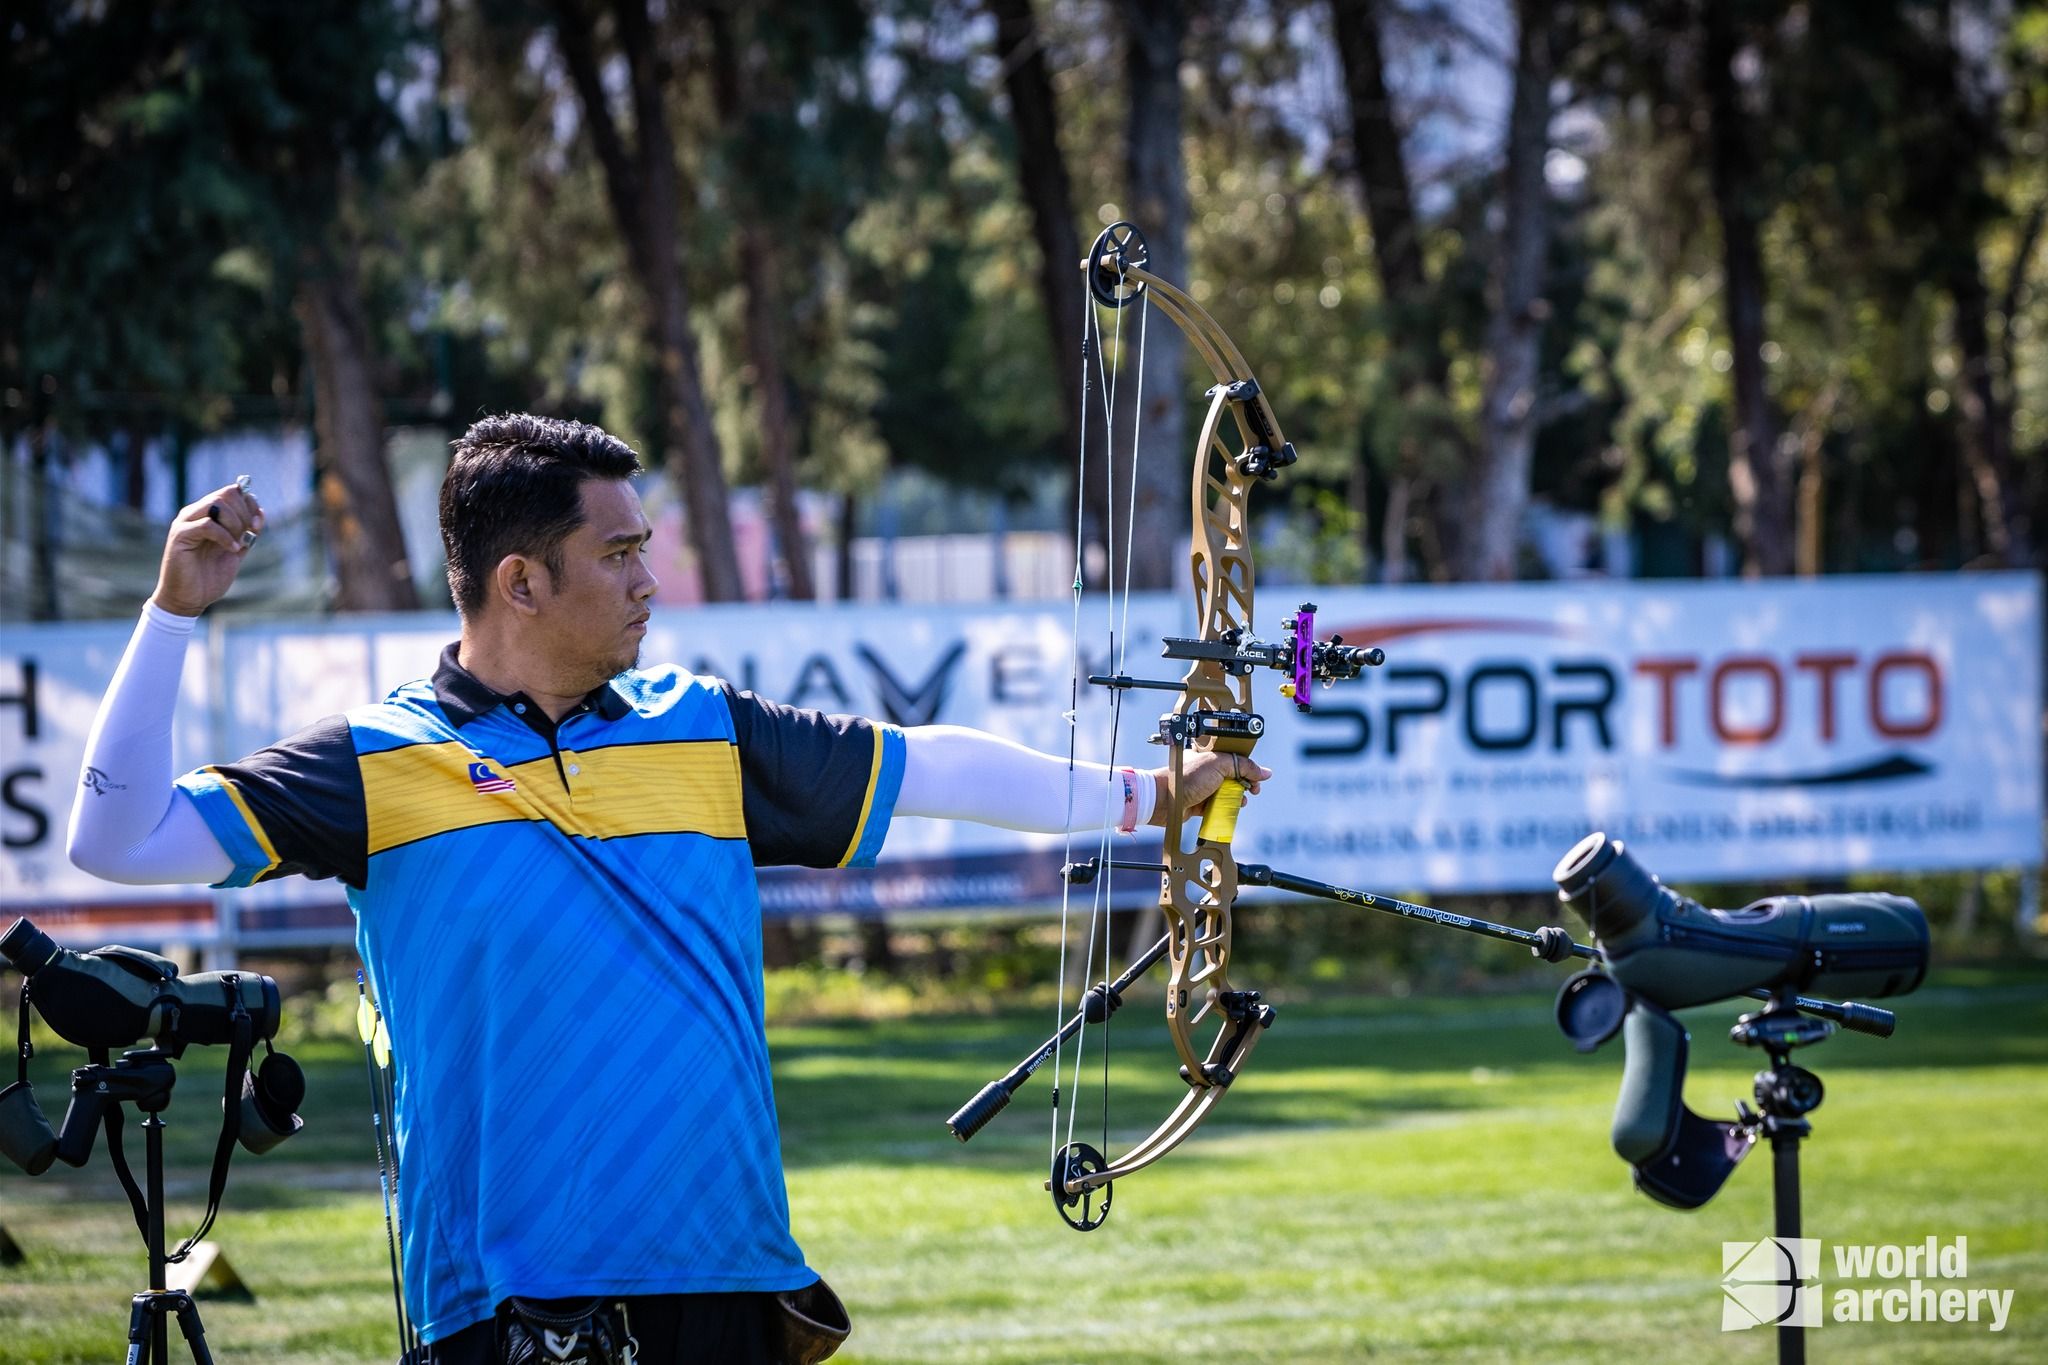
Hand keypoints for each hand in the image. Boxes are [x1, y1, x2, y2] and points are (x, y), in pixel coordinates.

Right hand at [150, 480, 265, 616]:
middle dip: (244, 514)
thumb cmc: (209, 576)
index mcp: (208, 515)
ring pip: (216, 504)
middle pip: (225, 494)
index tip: (258, 524)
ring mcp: (186, 523)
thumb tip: (260, 513)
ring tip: (237, 544)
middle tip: (247, 535)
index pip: (232, 492)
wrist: (189, 599)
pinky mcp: (180, 535)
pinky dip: (225, 536)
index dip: (250, 504)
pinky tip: (231, 550)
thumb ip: (246, 533)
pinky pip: (206, 524)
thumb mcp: (236, 551)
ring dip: (234, 523)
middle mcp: (195, 513)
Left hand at [1148, 749, 1271, 827]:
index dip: (1249, 768)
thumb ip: (1243, 766)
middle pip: (1234, 777)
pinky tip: (1229, 811)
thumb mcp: (1219, 765)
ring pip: (1227, 794)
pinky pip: (1217, 807)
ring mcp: (1203, 788)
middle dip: (1245, 785)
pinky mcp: (1199, 804)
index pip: (1236, 759)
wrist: (1163, 799)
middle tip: (1252, 791)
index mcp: (1210, 756)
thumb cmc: (1186, 778)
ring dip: (1236, 799)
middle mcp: (1207, 771)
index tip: (1257, 778)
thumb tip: (1265, 772)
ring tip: (1239, 802)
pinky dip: (1225, 810)